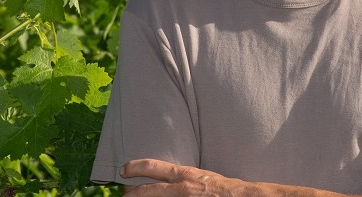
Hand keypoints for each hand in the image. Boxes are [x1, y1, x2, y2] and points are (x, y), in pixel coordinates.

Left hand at [121, 159, 241, 196]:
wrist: (238, 196)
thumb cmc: (220, 187)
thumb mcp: (198, 175)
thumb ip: (182, 176)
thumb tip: (167, 178)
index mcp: (182, 174)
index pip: (152, 167)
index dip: (134, 168)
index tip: (123, 170)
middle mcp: (179, 186)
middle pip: (146, 189)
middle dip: (130, 193)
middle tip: (122, 195)